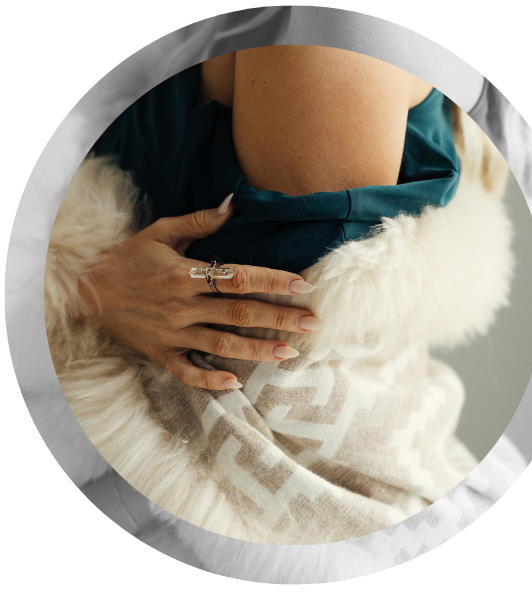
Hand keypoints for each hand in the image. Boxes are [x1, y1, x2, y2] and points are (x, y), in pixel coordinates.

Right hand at [77, 195, 320, 389]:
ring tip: (289, 353)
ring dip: (257, 350)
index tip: (304, 285)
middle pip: (239, 313)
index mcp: (184, 275)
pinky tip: (236, 383)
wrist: (89, 291)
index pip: (239, 277)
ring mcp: (172, 334)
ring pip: (222, 345)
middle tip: (312, 323)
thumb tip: (235, 204)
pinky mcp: (161, 354)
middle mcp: (182, 306)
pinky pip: (188, 372)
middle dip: (280, 318)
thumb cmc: (130, 258)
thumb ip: (200, 221)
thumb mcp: (161, 232)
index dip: (273, 281)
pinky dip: (211, 380)